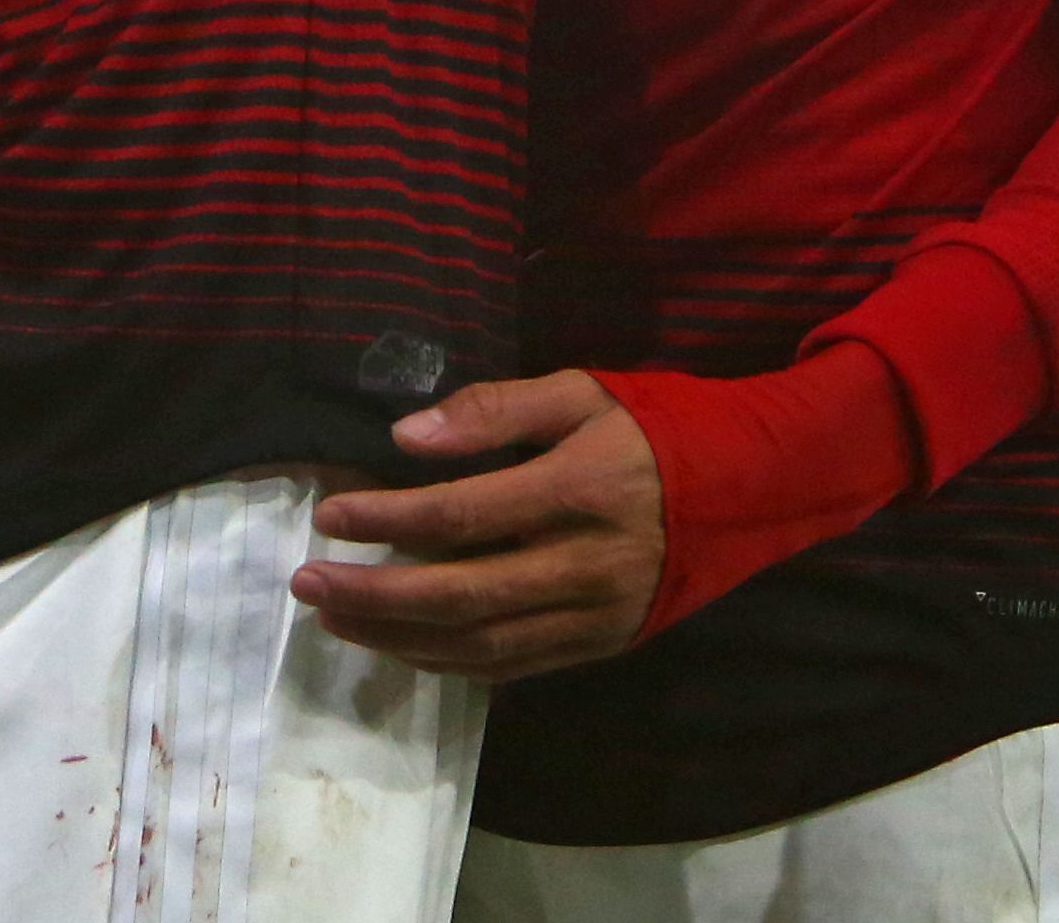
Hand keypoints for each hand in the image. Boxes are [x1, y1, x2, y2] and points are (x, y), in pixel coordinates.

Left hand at [294, 372, 663, 677]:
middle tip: (307, 584)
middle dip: (372, 595)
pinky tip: (405, 645)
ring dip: (398, 638)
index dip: (386, 518)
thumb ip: (496, 410)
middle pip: (457, 595)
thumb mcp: (583, 391)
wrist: (750, 487)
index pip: (459, 515)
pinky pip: (511, 667)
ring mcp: (592, 614)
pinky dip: (448, 661)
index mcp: (577, 488)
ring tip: (338, 619)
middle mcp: (583, 563)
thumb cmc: (655, 426)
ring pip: (478, 644)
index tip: (329, 514)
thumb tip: (407, 437)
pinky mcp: (598, 645)